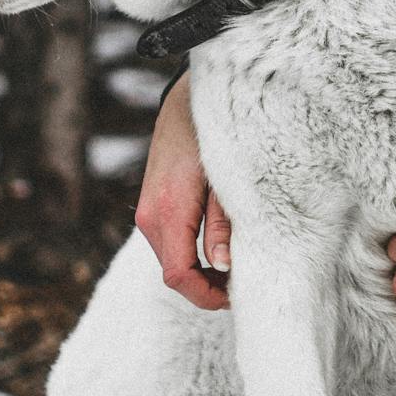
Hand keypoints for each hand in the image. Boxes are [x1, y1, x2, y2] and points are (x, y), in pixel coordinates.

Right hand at [133, 70, 233, 309]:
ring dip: (202, 270)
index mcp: (168, 211)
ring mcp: (149, 211)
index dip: (207, 296)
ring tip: (239, 264)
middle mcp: (151, 216)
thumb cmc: (214, 134)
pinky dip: (194, 253)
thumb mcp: (228, 179)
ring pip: (173, 259)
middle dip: (208, 286)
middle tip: (246, 282)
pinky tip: (222, 246)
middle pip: (175, 273)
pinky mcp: (155, 205)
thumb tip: (223, 266)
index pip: (179, 276)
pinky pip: (173, 242)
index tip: (237, 297)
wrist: (189, 98)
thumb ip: (224, 225)